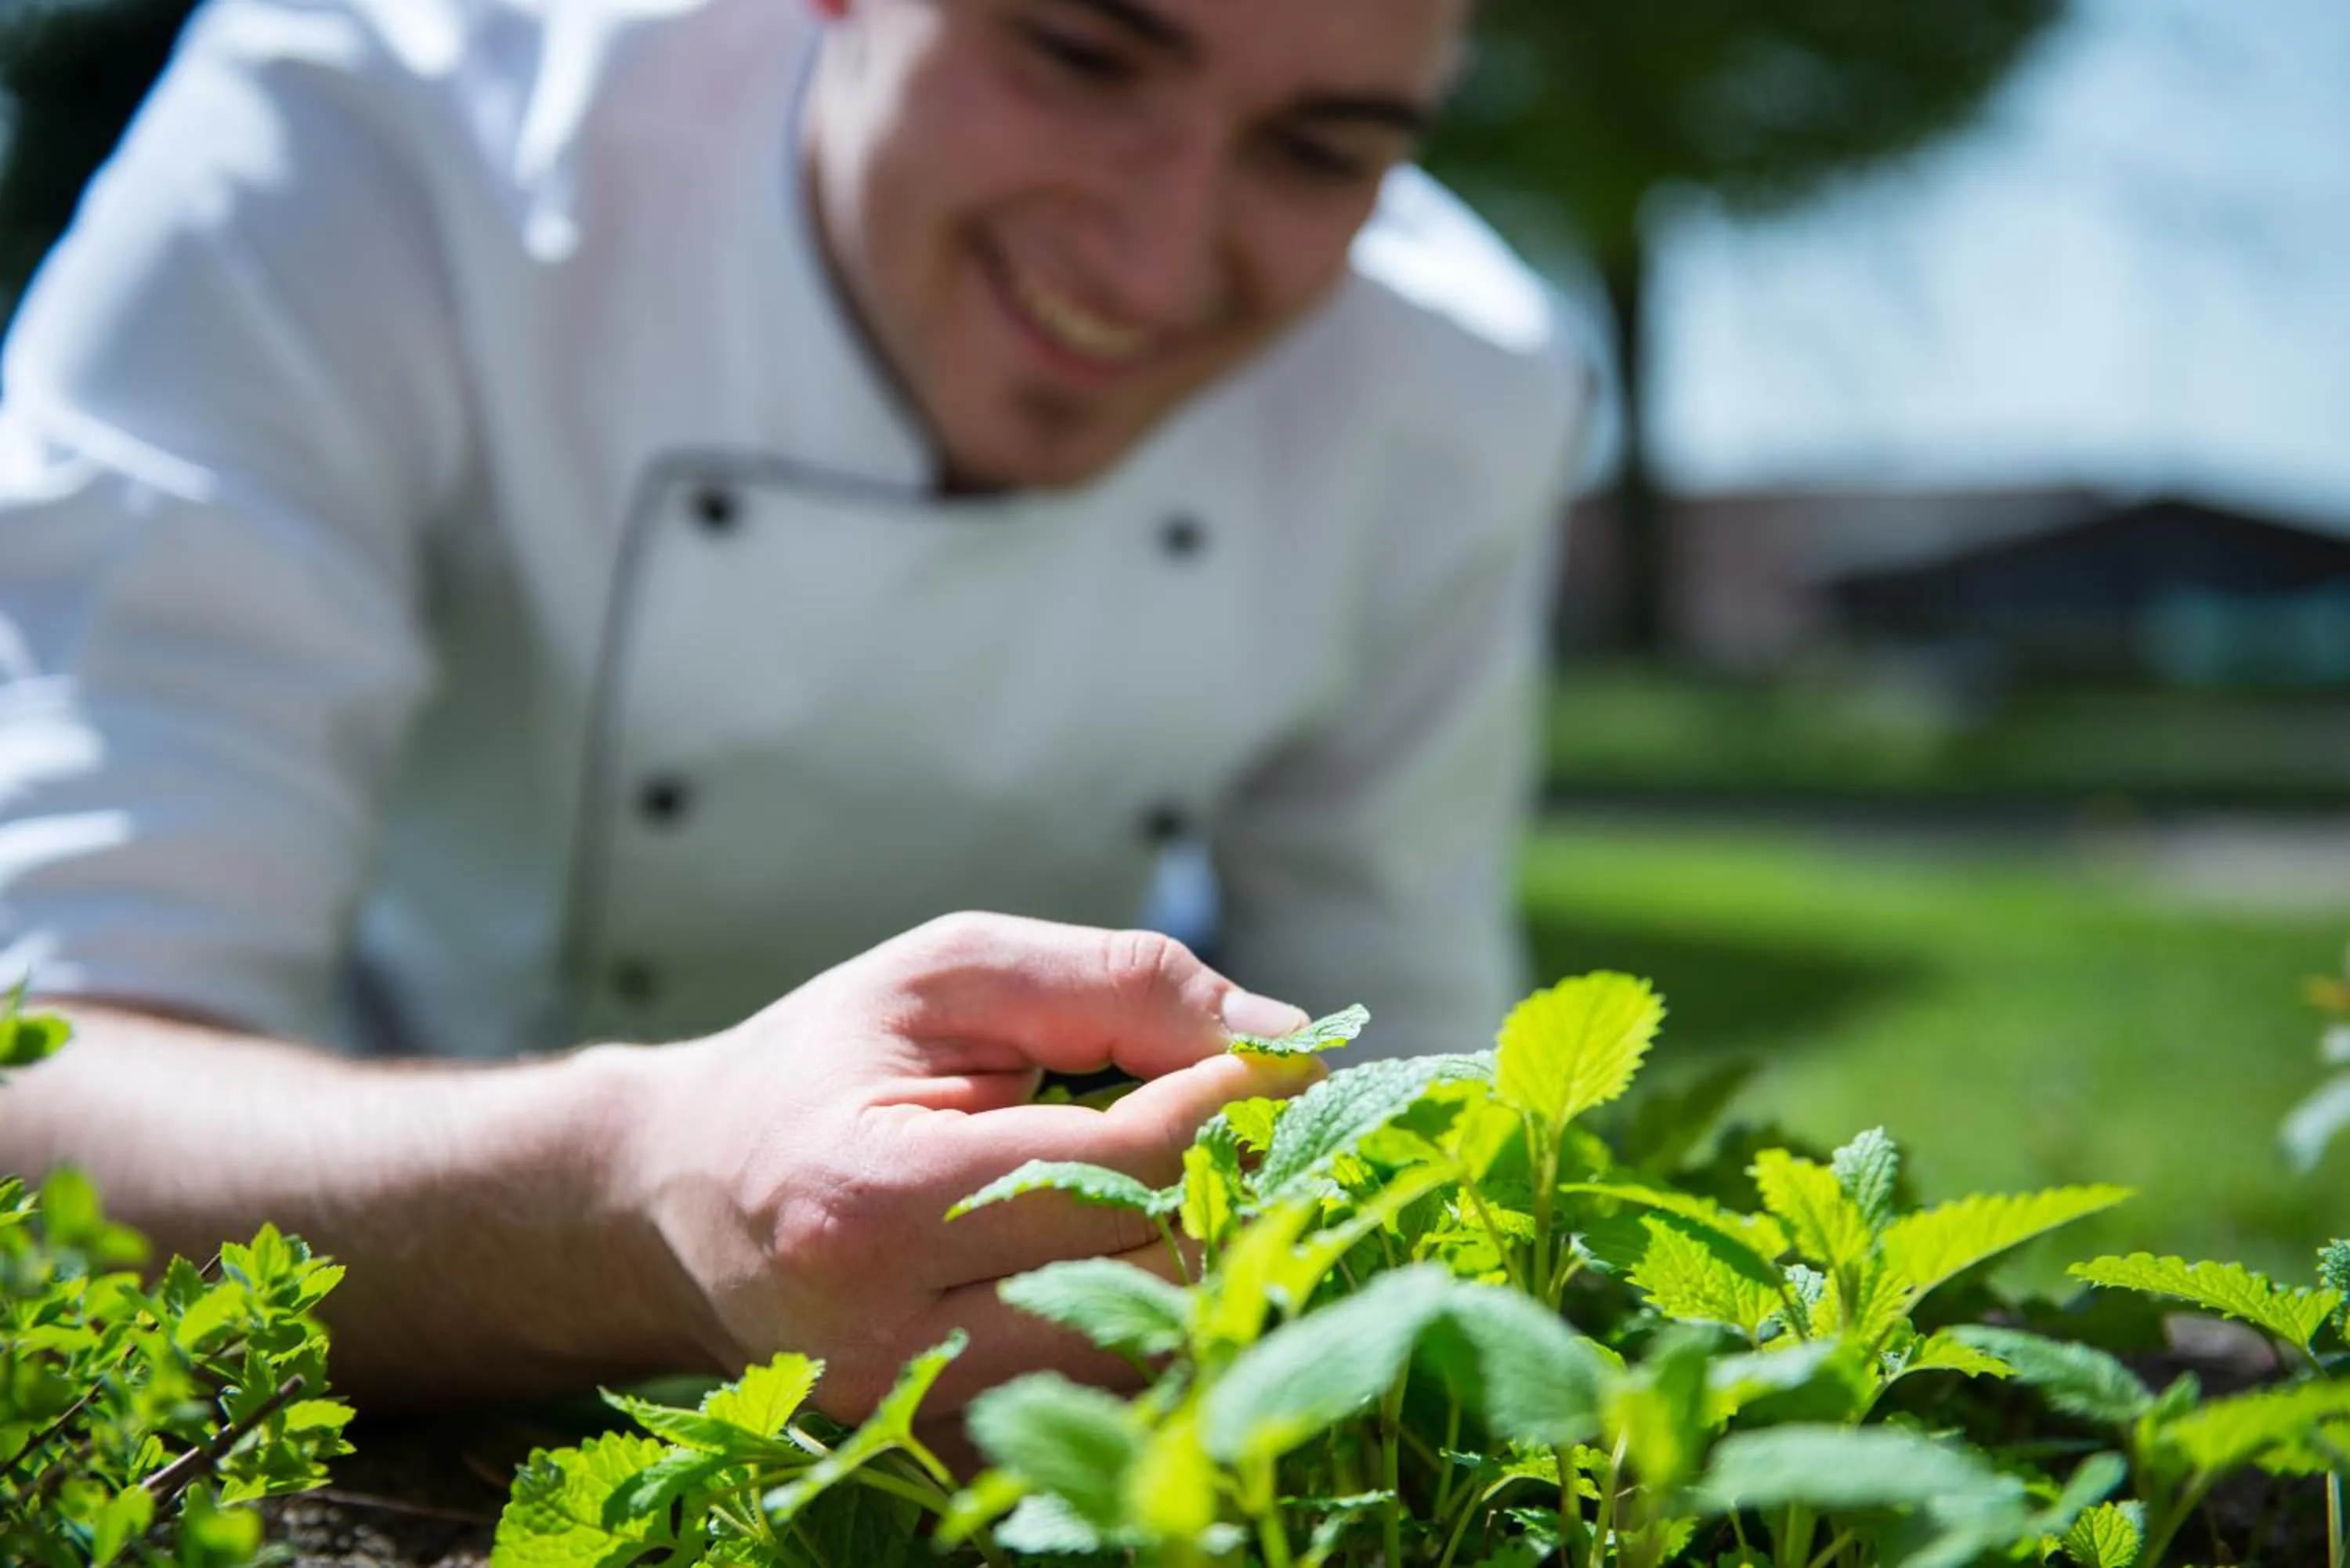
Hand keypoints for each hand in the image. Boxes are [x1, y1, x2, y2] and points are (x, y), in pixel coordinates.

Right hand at [606, 913, 1324, 1417]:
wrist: (671, 1195)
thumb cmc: (820, 1062)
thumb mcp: (949, 975)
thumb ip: (1116, 986)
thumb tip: (1287, 1039)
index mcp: (871, 1201)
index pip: (1117, 1170)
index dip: (1222, 1110)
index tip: (1283, 1065)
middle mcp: (884, 1338)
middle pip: (1143, 1279)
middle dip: (1225, 1193)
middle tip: (1258, 1127)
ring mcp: (909, 1419)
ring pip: (1139, 1361)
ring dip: (1200, 1269)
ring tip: (1199, 1185)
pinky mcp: (931, 1459)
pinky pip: (1098, 1412)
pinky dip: (1145, 1335)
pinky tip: (1140, 1258)